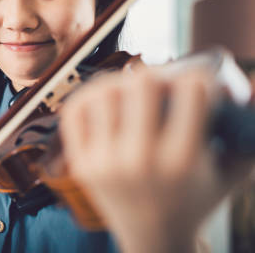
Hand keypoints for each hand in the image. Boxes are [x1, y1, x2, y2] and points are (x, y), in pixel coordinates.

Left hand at [59, 66, 253, 252]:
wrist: (154, 239)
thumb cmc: (197, 199)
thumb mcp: (232, 172)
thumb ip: (249, 134)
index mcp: (182, 161)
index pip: (190, 91)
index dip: (199, 79)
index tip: (198, 85)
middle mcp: (140, 160)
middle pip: (142, 84)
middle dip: (157, 76)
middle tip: (161, 84)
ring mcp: (105, 162)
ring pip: (104, 92)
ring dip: (119, 82)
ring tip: (130, 88)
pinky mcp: (82, 164)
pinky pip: (75, 112)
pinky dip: (87, 96)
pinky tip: (103, 97)